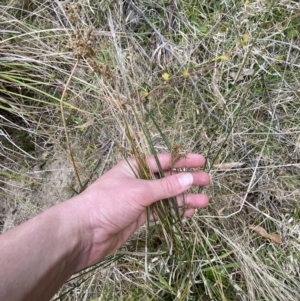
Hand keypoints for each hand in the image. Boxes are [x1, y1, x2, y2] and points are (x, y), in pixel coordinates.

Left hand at [73, 153, 209, 269]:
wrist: (84, 232)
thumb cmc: (109, 202)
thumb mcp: (139, 191)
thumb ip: (165, 186)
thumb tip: (189, 178)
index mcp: (134, 166)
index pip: (164, 160)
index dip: (183, 160)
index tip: (202, 161)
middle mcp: (138, 180)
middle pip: (167, 178)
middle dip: (187, 180)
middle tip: (207, 181)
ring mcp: (139, 199)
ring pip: (166, 196)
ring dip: (184, 198)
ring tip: (204, 200)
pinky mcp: (138, 216)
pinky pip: (160, 211)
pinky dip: (173, 211)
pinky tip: (188, 212)